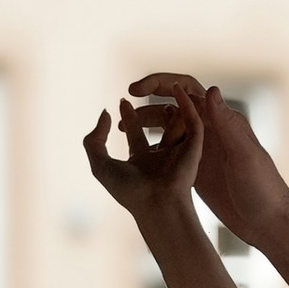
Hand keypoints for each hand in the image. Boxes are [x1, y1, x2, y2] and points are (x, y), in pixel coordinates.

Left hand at [84, 83, 202, 227]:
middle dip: (148, 111)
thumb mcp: (100, 164)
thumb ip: (93, 140)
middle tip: (139, 91)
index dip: (128, 118)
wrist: (158, 202)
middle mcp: (161, 157)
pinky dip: (186, 103)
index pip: (135, 135)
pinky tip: (176, 88)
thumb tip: (104, 114)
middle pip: (156, 129)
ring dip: (170, 106)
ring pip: (175, 124)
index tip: (121, 102)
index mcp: (141, 163)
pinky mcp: (194, 147)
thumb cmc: (130, 190)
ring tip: (165, 85)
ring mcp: (178, 152)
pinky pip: (192, 121)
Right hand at [133, 70, 282, 251]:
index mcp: (222, 120)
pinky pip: (171, 150)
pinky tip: (136, 154)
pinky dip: (153, 146)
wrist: (268, 221)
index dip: (160, 83)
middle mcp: (212, 129)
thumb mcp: (243, 155)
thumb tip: (209, 89)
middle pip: (174, 104)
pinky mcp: (199, 169)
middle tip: (124, 103)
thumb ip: (227, 123)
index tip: (134, 89)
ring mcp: (204, 149)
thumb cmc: (262, 188)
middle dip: (148, 101)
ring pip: (170, 127)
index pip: (187, 89)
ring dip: (147, 123)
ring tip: (121, 130)